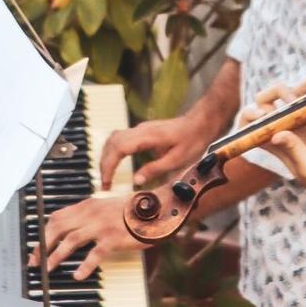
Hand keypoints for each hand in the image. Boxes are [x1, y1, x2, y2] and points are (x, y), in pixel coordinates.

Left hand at [27, 196, 144, 278]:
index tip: (38, 247)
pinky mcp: (114, 238)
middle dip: (43, 245)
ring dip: (55, 256)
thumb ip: (90, 214)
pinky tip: (78, 275)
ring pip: (71, 240)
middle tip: (36, 261)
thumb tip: (73, 227)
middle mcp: (92, 213)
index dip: (44, 233)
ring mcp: (102, 225)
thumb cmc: (134, 209)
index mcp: (89, 205)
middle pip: (58, 228)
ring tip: (48, 269)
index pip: (57, 217)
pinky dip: (84, 265)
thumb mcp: (107, 205)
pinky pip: (95, 253)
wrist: (157, 208)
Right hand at [99, 112, 215, 188]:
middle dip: (104, 164)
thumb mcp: (177, 160)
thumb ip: (155, 169)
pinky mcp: (142, 131)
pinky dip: (113, 151)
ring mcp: (140, 128)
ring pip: (114, 139)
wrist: (201, 122)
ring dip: (107, 157)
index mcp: (147, 136)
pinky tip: (114, 163)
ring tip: (107, 176)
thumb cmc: (192, 139)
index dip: (109, 166)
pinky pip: (120, 138)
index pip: (118, 149)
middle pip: (111, 143)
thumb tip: (135, 180)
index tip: (106, 182)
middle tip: (104, 184)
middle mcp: (140, 130)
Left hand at [242, 80, 305, 209]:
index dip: (251, 114)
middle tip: (295, 98)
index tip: (265, 113)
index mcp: (273, 142)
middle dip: (280, 91)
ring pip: (296, 92)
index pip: (249, 123)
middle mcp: (284, 128)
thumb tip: (276, 133)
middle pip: (270, 100)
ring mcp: (302, 121)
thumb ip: (292, 150)